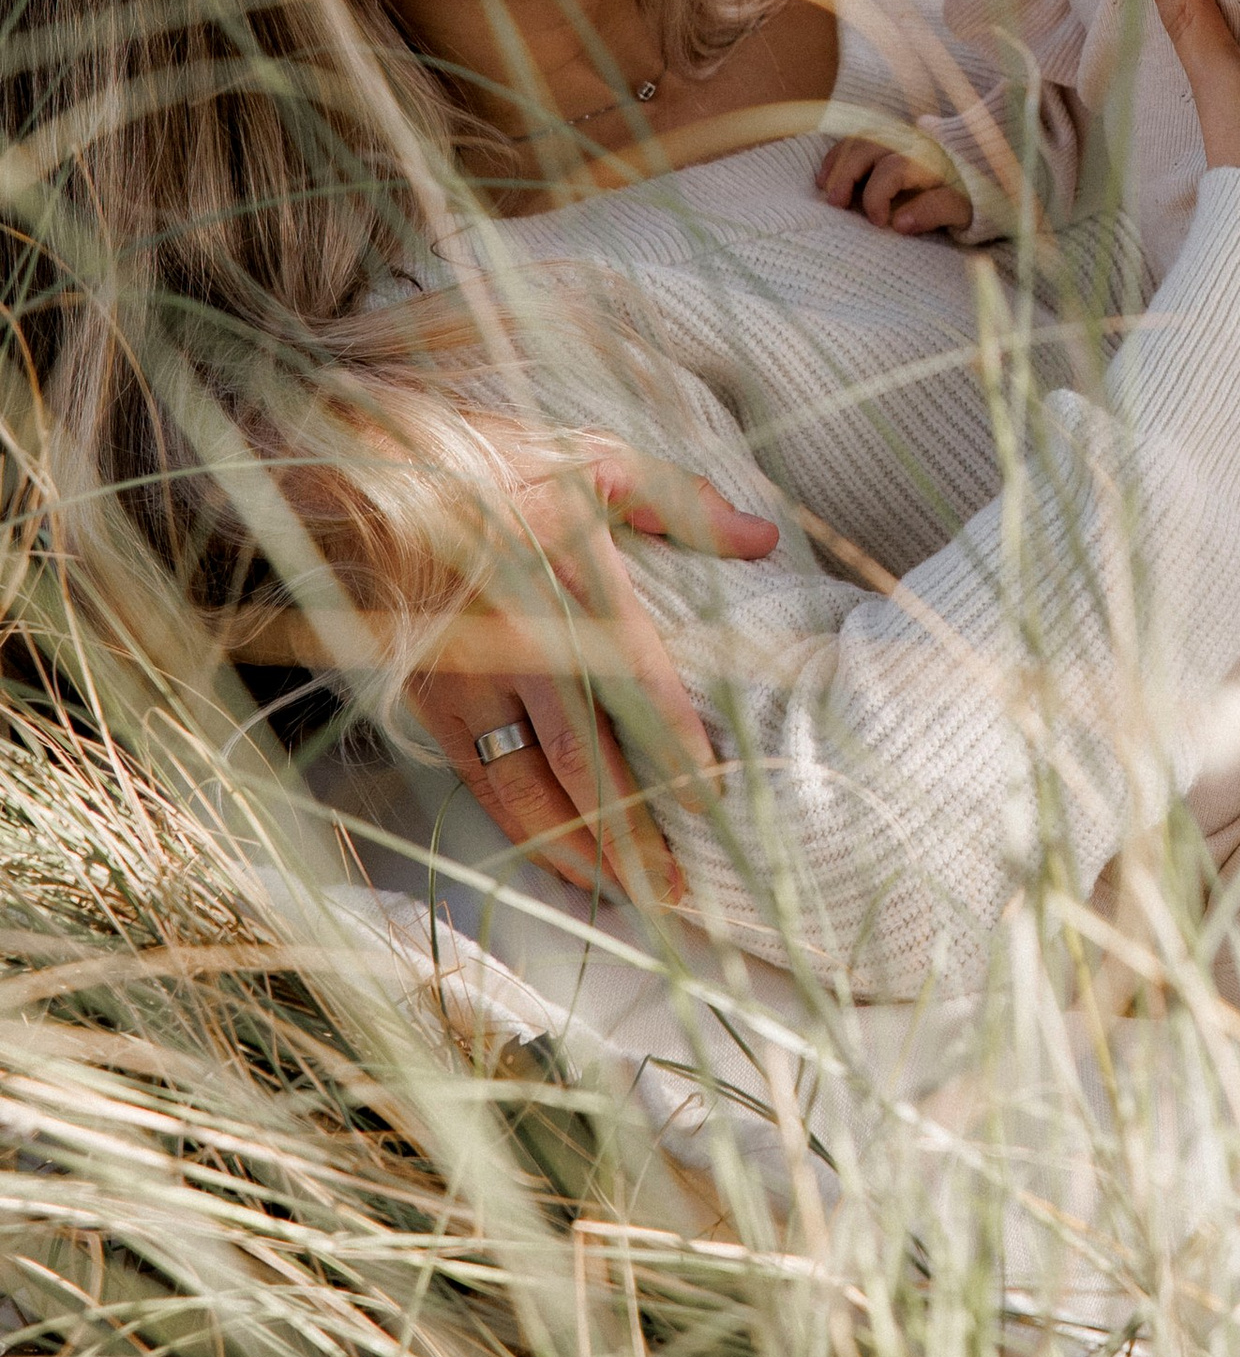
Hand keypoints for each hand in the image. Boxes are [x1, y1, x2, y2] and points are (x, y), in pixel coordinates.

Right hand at [399, 444, 780, 906]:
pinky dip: (521, 833)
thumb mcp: (593, 458)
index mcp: (567, 576)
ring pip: (523, 789)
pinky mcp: (425, 702)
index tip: (712, 799)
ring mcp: (463, 679)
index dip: (673, 748)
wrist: (359, 476)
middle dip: (630, 831)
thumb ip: (682, 501)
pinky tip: (557, 863)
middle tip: (677, 888)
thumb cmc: (488, 462)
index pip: (633, 681)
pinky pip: (479, 783)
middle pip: (580, 759)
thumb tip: (763, 536)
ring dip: (577, 852)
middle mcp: (515, 641)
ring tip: (629, 898)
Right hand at [815, 134, 970, 236]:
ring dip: (839, 160)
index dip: (877, 198)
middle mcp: (913, 141)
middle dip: (846, 174)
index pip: (891, 172)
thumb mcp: (964, 209)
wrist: (992, 164)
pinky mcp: (897, 135)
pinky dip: (842, 151)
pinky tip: (831, 171)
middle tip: (834, 203)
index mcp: (930, 160)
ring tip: (824, 186)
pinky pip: (863, 135)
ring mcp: (903, 135)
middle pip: (869, 147)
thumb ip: (934, 212)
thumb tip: (900, 222)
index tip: (878, 223)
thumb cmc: (975, 194)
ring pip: (862, 137)